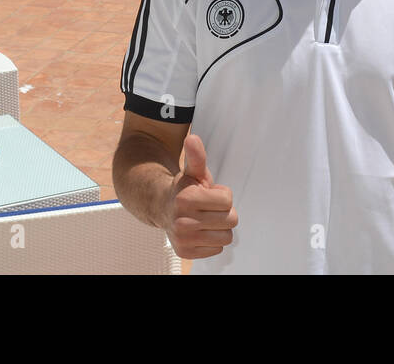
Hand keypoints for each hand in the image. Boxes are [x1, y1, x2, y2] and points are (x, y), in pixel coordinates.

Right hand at [166, 134, 238, 258]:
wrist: (162, 207)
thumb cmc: (184, 188)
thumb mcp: (193, 171)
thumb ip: (197, 156)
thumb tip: (193, 139)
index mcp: (187, 199)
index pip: (228, 200)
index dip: (222, 195)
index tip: (210, 193)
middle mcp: (183, 221)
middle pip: (231, 220)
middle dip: (224, 212)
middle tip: (210, 207)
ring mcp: (183, 239)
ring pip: (226, 237)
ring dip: (220, 227)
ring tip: (207, 218)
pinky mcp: (185, 252)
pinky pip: (217, 250)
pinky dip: (212, 241)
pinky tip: (201, 231)